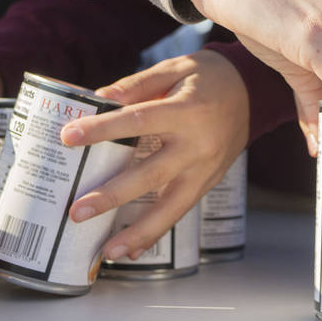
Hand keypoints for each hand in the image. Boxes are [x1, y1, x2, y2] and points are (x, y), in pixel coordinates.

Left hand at [59, 50, 248, 260]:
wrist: (253, 92)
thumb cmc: (208, 76)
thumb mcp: (174, 68)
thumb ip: (136, 85)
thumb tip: (97, 100)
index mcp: (187, 111)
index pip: (137, 121)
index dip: (101, 130)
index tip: (68, 137)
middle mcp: (198, 145)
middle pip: (150, 176)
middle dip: (112, 196)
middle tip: (78, 211)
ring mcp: (206, 169)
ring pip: (171, 207)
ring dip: (138, 232)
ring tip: (107, 251)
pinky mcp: (209, 182)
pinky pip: (181, 210)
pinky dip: (157, 232)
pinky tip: (132, 249)